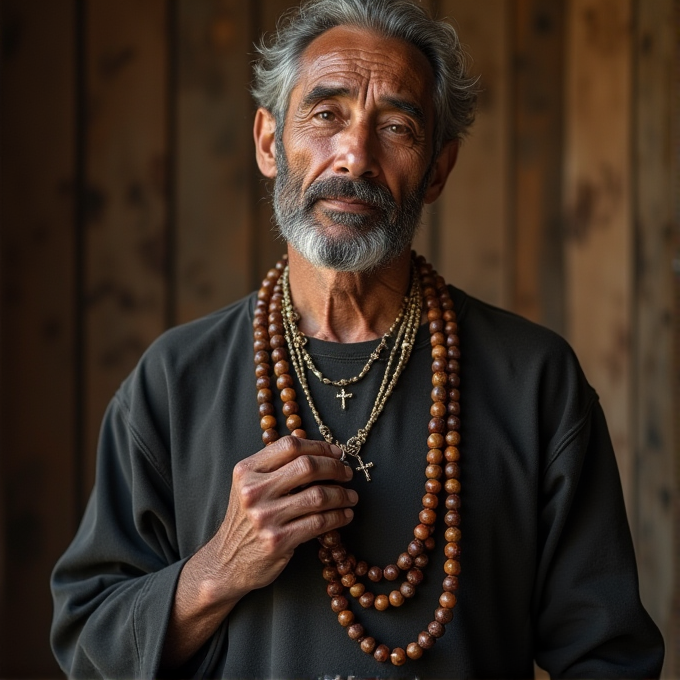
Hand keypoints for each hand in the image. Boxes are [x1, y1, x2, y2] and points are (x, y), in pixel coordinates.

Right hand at [206, 436, 356, 599]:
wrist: (227, 562)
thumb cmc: (246, 520)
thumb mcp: (249, 486)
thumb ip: (275, 466)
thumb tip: (320, 451)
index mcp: (246, 471)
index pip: (289, 446)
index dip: (319, 446)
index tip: (336, 453)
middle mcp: (253, 491)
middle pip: (307, 467)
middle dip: (334, 468)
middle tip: (347, 473)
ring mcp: (265, 517)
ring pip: (317, 496)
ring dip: (341, 495)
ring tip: (351, 497)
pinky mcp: (278, 541)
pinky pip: (319, 523)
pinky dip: (338, 517)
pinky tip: (345, 515)